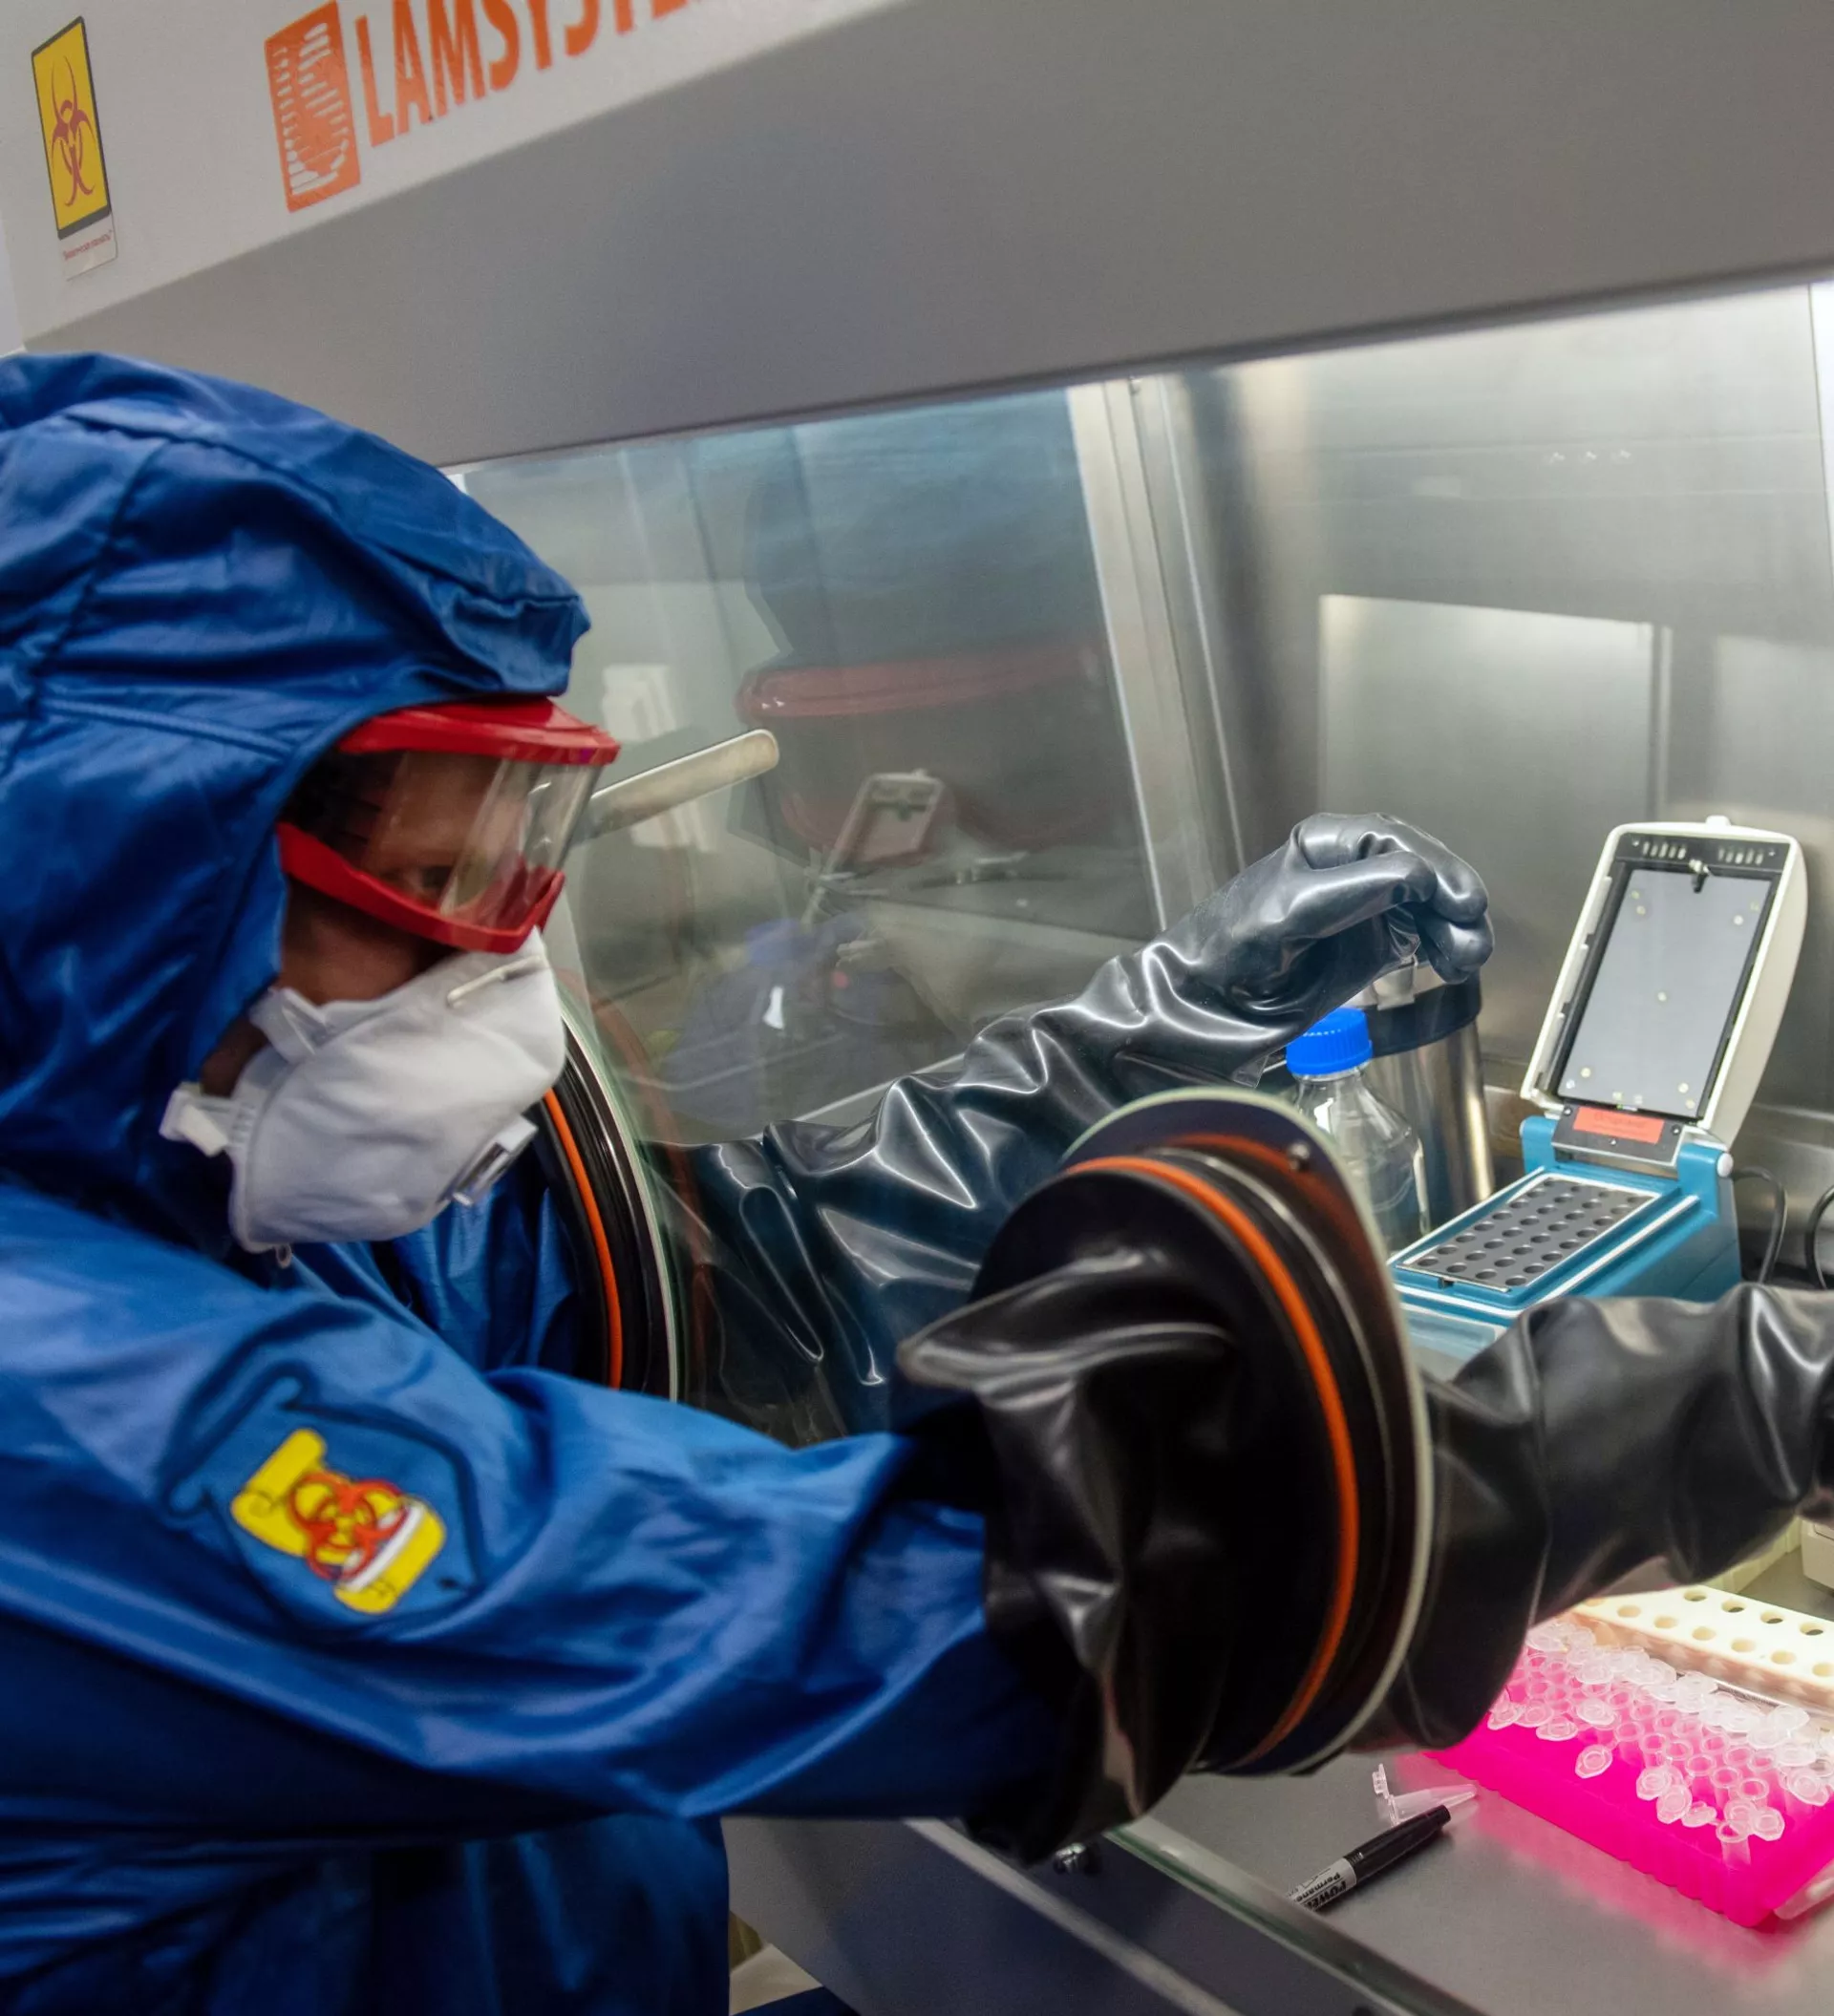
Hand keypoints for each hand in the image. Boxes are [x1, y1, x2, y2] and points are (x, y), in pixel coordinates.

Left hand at [1177, 813, 1492, 1022]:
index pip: (1393, 842)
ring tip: (1468, 959)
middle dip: (1451, 900)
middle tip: (1473, 934)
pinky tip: (1454, 967)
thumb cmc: (1229, 949)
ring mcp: (1365, 909)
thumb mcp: (1288, 913)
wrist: (1205, 1008)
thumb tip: (1415, 876)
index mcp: (1326, 846)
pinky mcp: (1372, 946)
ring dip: (1454, 929)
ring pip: (1428, 907)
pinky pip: (1420, 937)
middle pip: (1421, 872)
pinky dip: (1442, 949)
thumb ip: (1351, 891)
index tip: (1459, 901)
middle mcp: (1351, 871)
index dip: (1433, 867)